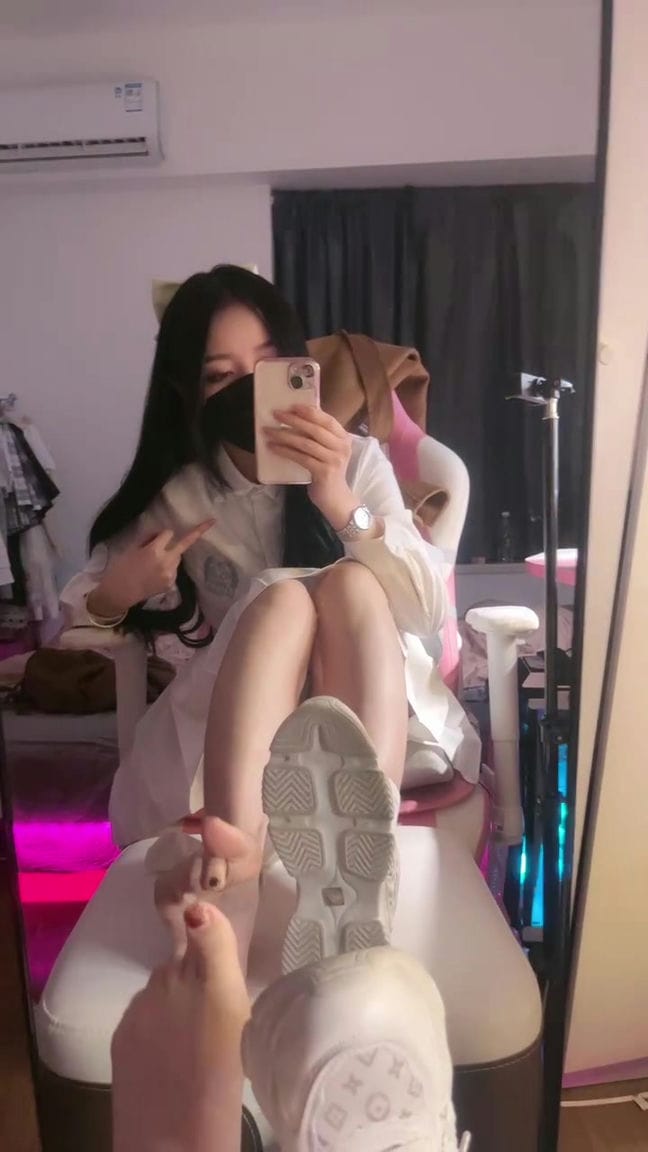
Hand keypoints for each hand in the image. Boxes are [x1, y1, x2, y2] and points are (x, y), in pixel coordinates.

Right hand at [91, 520, 213, 616]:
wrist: (119, 593)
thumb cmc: (121, 568)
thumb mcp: (132, 549)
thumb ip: (148, 540)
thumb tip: (159, 534)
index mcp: (154, 551)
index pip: (168, 534)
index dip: (162, 534)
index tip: (160, 535)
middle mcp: (166, 561)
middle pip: (183, 544)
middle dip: (197, 532)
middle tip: (212, 521)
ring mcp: (170, 574)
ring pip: (177, 558)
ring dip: (171, 555)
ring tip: (154, 564)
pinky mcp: (171, 583)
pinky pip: (173, 570)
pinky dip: (168, 568)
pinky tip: (155, 574)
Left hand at [112, 902, 249, 1151]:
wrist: (175, 1143)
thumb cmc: (224, 1085)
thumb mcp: (239, 1018)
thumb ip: (218, 958)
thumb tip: (198, 911)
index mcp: (215, 979)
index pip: (205, 923)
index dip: (206, 923)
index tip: (213, 929)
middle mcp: (173, 980)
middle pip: (184, 957)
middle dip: (196, 971)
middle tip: (214, 1008)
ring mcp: (143, 1005)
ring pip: (162, 984)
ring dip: (174, 995)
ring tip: (190, 1033)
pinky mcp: (122, 1030)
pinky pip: (142, 1009)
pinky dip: (154, 1019)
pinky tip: (166, 1048)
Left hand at [264, 406, 355, 527]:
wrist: (336, 498)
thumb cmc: (328, 472)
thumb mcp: (328, 451)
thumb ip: (320, 437)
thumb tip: (297, 418)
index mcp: (344, 438)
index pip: (327, 420)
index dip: (310, 411)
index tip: (292, 405)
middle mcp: (342, 448)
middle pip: (315, 429)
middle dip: (293, 420)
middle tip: (276, 414)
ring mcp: (334, 460)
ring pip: (305, 443)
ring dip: (285, 435)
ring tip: (269, 431)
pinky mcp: (324, 472)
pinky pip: (301, 458)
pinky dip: (285, 451)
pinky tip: (273, 447)